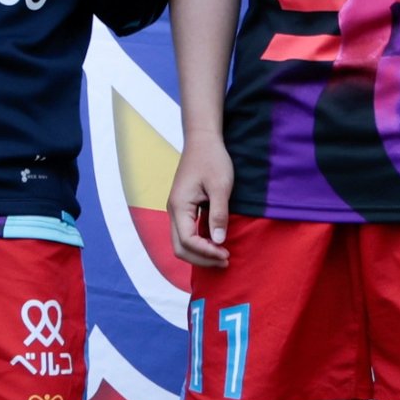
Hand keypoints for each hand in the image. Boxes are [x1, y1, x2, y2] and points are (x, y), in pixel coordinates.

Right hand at [168, 136, 234, 268]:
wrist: (202, 139)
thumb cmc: (212, 159)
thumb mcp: (220, 186)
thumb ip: (219, 214)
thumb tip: (219, 242)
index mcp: (179, 206)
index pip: (187, 241)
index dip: (206, 252)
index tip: (226, 253)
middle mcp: (173, 210)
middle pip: (180, 247)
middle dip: (201, 259)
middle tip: (225, 260)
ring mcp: (177, 209)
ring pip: (182, 242)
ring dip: (200, 252)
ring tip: (222, 255)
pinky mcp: (184, 207)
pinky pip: (187, 232)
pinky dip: (199, 242)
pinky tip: (216, 242)